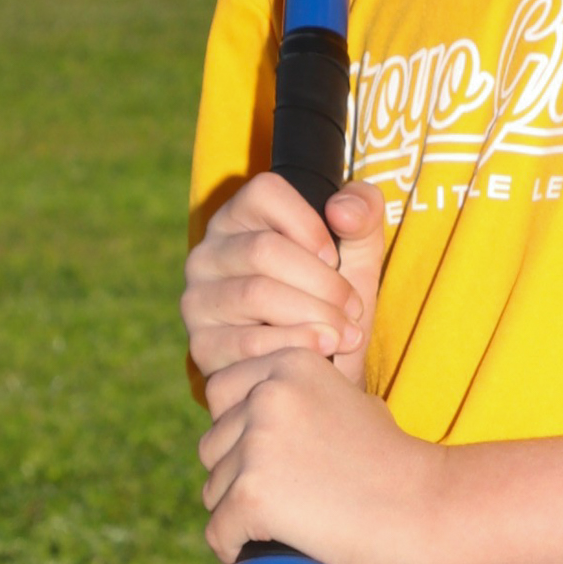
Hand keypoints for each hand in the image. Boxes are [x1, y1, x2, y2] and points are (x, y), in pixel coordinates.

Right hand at [181, 174, 385, 388]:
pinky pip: (247, 342)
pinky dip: (295, 345)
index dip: (309, 224)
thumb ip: (364, 215)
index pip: (264, 191)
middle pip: (264, 249)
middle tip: (353, 308)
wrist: (315, 372)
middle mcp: (207, 253)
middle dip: (322, 282)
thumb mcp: (357, 253)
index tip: (335, 257)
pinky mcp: (202, 346)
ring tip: (345, 334)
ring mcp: (198, 300)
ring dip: (313, 315)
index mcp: (239, 218)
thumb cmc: (330, 301)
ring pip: (256, 293)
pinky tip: (322, 352)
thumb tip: (341, 211)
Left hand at [199, 346, 443, 563]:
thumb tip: (263, 410)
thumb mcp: (349, 399)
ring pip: (214, 489)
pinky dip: (233, 548)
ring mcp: (257, 443)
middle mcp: (266, 393)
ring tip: (279, 526)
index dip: (238, 432)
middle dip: (234, 474)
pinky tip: (256, 553)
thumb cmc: (392, 462)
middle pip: (213, 444)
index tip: (268, 461)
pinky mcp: (253, 493)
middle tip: (277, 500)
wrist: (424, 506)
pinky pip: (219, 530)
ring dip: (235, 513)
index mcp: (288, 363)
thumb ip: (306, 394)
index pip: (221, 393)